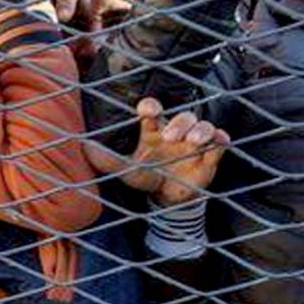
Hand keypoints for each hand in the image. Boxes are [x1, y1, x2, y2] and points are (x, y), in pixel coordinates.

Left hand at [85, 98, 229, 204]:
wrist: (166, 197)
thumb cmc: (144, 176)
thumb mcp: (124, 170)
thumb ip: (106, 161)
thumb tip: (83, 148)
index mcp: (153, 131)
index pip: (153, 111)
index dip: (151, 106)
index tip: (146, 109)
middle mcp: (176, 132)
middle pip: (183, 116)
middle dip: (178, 123)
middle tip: (169, 137)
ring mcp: (194, 143)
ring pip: (203, 125)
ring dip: (200, 130)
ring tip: (192, 142)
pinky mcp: (210, 156)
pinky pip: (220, 143)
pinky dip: (220, 139)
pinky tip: (218, 142)